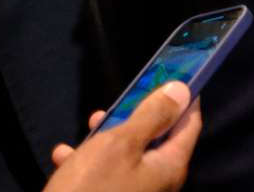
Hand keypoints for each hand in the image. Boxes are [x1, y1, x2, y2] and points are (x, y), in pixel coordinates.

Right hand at [44, 82, 201, 191]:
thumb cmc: (92, 187)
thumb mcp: (121, 144)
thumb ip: (152, 116)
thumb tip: (182, 90)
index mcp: (169, 167)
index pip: (190, 124)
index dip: (185, 97)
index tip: (177, 72)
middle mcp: (158, 182)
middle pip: (157, 137)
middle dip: (138, 114)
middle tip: (123, 97)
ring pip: (127, 154)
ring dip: (109, 135)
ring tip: (91, 121)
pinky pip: (105, 174)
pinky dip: (88, 161)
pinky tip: (64, 154)